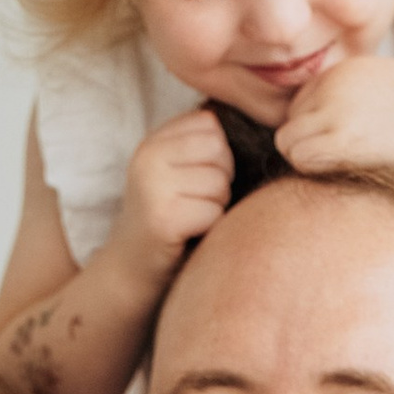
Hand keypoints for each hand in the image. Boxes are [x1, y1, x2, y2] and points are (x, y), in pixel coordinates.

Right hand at [110, 108, 234, 284]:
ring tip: (190, 219)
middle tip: (196, 203)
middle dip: (220, 179)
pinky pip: (214, 213)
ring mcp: (153, 187)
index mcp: (153, 141)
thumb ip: (202, 145)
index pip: (210, 124)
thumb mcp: (175, 171)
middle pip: (219, 151)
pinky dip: (210, 229)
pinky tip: (188, 236)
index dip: (218, 154)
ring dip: (216, 207)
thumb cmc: (166, 218)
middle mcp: (148, 158)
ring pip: (220, 183)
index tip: (197, 179)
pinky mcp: (163, 219)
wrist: (130, 270)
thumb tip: (263, 126)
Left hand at [277, 60, 393, 178]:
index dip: (314, 129)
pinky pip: (299, 157)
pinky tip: (342, 172)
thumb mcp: (384, 87)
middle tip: (337, 161)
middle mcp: (331, 83)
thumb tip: (327, 127)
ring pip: (287, 140)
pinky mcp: (341, 137)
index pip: (300, 104)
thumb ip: (351, 98)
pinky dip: (312, 170)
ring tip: (339, 168)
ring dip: (306, 159)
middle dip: (307, 143)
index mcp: (342, 70)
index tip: (341, 145)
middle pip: (290, 122)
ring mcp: (334, 108)